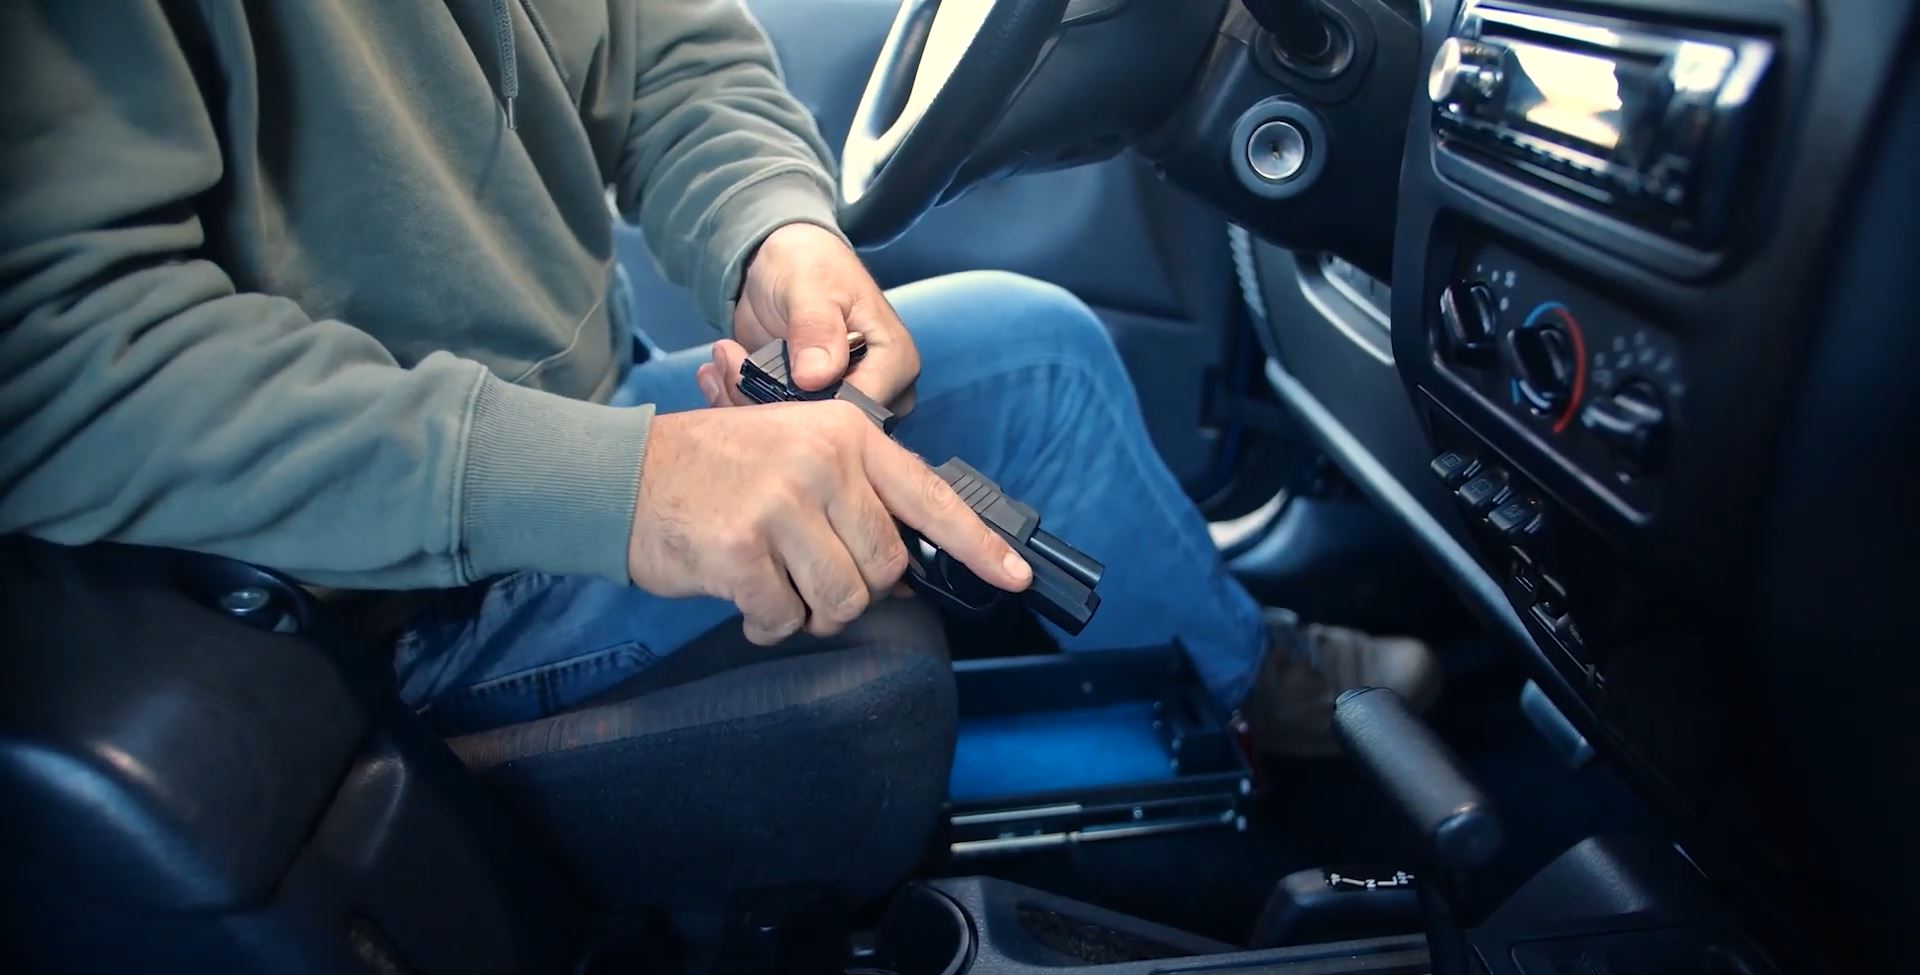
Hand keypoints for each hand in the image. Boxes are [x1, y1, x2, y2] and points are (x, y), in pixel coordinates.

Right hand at [629, 399, 1030, 643]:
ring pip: (841, 600)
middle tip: (806, 572)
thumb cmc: (714, 470)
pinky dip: (766, 623)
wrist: (621, 476)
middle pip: (883, 566)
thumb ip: (853, 496)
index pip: (927, 497)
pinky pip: (785, 619)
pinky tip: (741, 594)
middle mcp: (821, 465)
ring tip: (772, 581)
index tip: (1016, 577)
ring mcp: (782, 507)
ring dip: (809, 609)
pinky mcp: (743, 552)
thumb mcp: (794, 451)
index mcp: (845, 436)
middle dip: (853, 588)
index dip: (977, 545)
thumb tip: (903, 568)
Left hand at [699, 222, 917, 412]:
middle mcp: (879, 391)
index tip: (762, 382)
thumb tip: (816, 377)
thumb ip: (815, 328)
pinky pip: (781, 424)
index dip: (813, 408)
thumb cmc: (808, 263)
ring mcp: (844, 403)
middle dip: (774, 407)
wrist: (778, 263)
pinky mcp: (809, 408)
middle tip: (727, 368)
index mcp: (895, 362)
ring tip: (721, 363)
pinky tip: (719, 375)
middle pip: (833, 430)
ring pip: (801, 432)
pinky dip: (744, 404)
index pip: (864, 411)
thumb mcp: (810, 286)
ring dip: (751, 404)